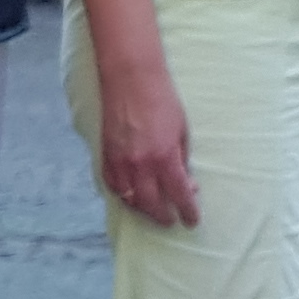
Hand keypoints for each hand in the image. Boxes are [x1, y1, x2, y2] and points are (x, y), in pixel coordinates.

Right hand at [92, 69, 200, 227]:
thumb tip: (186, 181)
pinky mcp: (105, 155)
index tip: (192, 220)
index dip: (187, 211)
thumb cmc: (163, 100)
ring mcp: (120, 162)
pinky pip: (113, 185)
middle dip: (164, 216)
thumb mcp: (182, 130)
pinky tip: (132, 196)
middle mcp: (141, 164)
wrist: (131, 79)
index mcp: (165, 157)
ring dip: (143, 209)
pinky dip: (124, 195)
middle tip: (172, 220)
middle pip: (152, 204)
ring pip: (130, 199)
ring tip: (153, 210)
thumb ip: (182, 158)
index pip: (179, 194)